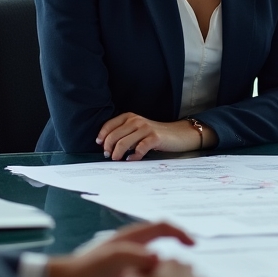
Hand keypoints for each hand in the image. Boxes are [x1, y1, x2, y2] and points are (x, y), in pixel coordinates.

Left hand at [46, 221, 195, 276]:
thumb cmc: (81, 275)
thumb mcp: (108, 261)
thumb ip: (133, 256)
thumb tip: (160, 258)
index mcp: (131, 241)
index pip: (163, 228)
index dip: (180, 233)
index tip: (193, 245)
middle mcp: (134, 254)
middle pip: (166, 250)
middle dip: (181, 261)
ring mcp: (131, 272)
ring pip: (160, 272)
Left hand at [97, 113, 217, 159]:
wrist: (177, 134)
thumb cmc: (154, 135)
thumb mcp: (137, 129)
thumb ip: (124, 134)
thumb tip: (107, 147)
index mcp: (130, 117)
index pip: (109, 125)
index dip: (102, 136)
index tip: (100, 145)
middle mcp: (136, 120)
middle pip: (114, 135)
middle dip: (108, 148)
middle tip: (108, 156)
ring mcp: (145, 128)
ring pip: (123, 142)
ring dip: (117, 154)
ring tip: (117, 159)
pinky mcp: (154, 138)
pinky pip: (139, 148)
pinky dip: (133, 156)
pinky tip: (131, 159)